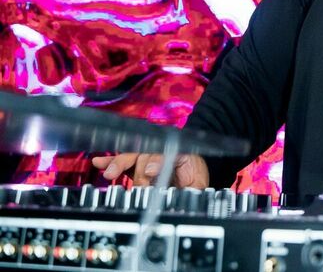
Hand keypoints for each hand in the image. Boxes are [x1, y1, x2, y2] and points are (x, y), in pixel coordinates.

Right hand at [91, 153, 208, 187]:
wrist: (192, 176)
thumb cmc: (194, 179)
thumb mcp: (199, 185)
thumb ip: (194, 189)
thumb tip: (184, 195)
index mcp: (182, 153)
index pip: (168, 153)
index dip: (158, 161)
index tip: (150, 171)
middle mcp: (164, 151)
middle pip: (148, 155)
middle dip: (140, 172)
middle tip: (139, 186)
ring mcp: (150, 156)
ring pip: (133, 155)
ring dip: (120, 163)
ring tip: (110, 173)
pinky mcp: (138, 164)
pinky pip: (124, 160)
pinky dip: (111, 161)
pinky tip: (99, 162)